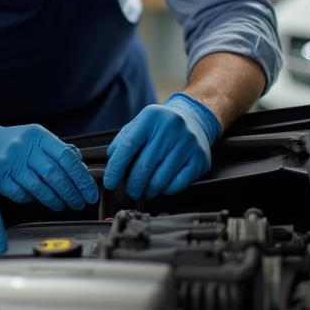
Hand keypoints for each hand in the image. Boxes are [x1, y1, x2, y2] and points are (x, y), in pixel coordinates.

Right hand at [0, 120, 97, 210]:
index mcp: (38, 135)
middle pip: (54, 174)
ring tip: (62, 205)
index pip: (66, 158)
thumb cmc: (16, 143)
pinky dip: (32, 200)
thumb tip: (81, 169)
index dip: (82, 178)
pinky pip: (21, 194)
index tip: (90, 193)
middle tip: (79, 203)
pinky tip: (39, 200)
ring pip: (39, 187)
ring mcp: (10, 162)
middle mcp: (23, 146)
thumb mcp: (38, 139)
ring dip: (55, 201)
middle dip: (71, 193)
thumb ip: (60, 151)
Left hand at [103, 93, 221, 199]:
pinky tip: (161, 189)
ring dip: (149, 191)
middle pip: (145, 166)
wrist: (195, 119)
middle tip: (130, 192)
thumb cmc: (160, 126)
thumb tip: (112, 161)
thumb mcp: (140, 124)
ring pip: (161, 178)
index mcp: (151, 117)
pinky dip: (166, 190)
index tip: (109, 183)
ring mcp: (188, 144)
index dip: (116, 167)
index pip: (128, 146)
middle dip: (134, 185)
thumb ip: (124, 139)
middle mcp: (171, 128)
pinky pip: (178, 183)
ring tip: (144, 192)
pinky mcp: (200, 159)